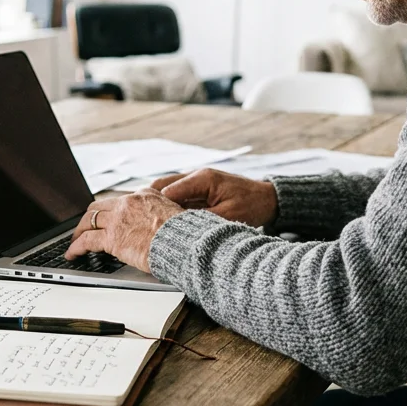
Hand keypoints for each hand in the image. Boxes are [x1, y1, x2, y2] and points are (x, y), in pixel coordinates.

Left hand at [65, 189, 184, 272]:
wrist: (184, 242)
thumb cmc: (185, 234)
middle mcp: (129, 202)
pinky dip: (76, 247)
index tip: (107, 218)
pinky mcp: (112, 237)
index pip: (121, 200)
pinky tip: (72, 254)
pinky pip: (86, 240)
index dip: (111, 211)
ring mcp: (118, 219)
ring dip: (79, 232)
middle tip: (85, 228)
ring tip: (75, 242)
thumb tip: (161, 225)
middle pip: (99, 207)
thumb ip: (162, 215)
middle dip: (89, 218)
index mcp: (145, 195)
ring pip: (88, 221)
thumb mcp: (176, 215)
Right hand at [150, 168, 277, 227]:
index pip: (168, 191)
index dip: (155, 208)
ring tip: (145, 222)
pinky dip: (167, 207)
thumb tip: (178, 229)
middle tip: (138, 222)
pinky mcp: (197, 189)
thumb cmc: (252, 206)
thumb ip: (201, 220)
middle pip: (161, 187)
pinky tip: (161, 221)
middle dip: (149, 204)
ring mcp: (195, 181)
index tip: (145, 223)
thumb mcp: (228, 216)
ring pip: (166, 190)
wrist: (268, 199)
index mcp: (203, 178)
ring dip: (157, 205)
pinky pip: (176, 196)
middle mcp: (196, 176)